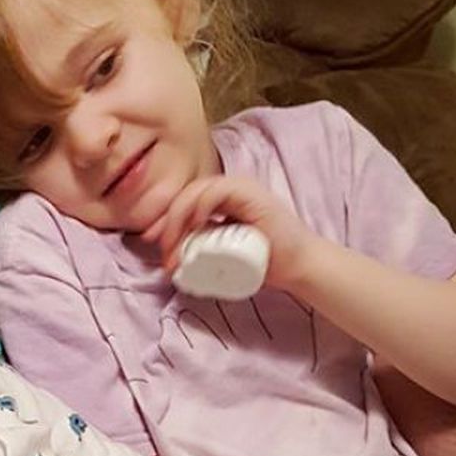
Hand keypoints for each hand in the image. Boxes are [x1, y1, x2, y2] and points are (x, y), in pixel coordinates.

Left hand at [140, 174, 318, 289]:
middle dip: (168, 224)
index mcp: (219, 202)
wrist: (299, 267)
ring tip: (176, 247)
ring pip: (195, 192)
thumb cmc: (264, 262)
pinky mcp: (249, 192)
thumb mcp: (221, 252)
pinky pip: (216, 191)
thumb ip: (201, 246)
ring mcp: (239, 188)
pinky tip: (195, 225)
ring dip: (179, 219)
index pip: (183, 203)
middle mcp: (226, 191)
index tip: (155, 246)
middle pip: (185, 196)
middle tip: (164, 253)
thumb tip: (171, 254)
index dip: (165, 222)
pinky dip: (201, 205)